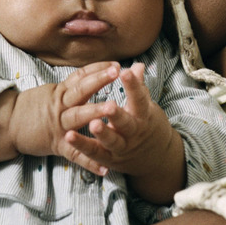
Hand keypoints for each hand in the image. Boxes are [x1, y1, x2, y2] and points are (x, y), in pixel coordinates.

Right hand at [0, 62, 128, 169]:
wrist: (7, 125)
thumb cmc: (32, 108)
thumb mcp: (51, 92)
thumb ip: (71, 87)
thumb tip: (91, 77)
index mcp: (61, 92)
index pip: (81, 76)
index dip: (98, 68)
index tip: (115, 63)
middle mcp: (61, 106)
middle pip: (81, 90)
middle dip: (99, 80)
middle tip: (117, 72)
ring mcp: (59, 125)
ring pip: (78, 115)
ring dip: (95, 111)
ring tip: (113, 108)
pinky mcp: (57, 145)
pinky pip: (75, 154)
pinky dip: (89, 162)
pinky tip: (105, 169)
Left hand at [63, 63, 184, 202]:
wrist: (155, 159)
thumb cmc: (147, 125)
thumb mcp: (147, 107)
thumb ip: (138, 87)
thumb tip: (137, 65)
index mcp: (143, 116)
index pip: (139, 99)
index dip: (133, 86)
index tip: (126, 72)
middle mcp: (133, 132)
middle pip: (125, 123)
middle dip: (117, 115)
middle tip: (109, 105)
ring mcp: (121, 147)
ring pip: (110, 141)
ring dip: (102, 133)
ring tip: (92, 124)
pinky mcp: (109, 158)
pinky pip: (94, 153)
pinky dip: (82, 147)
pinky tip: (69, 138)